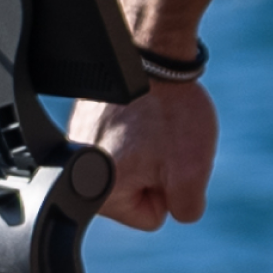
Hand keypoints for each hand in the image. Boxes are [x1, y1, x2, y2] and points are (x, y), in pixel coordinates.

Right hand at [69, 78, 217, 229]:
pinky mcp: (88, 120)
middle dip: (159, 172)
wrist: (153, 55)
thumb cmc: (172, 112)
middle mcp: (80, 170)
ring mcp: (81, 141)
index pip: (150, 218)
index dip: (168, 192)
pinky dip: (142, 130)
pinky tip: (149, 112)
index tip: (167, 160)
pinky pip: (127, 141)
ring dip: (153, 151)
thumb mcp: (192, 172)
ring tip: (158, 124)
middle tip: (165, 140)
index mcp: (101, 191)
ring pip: (136, 166)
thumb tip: (178, 211)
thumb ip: (186, 209)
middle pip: (140, 194)